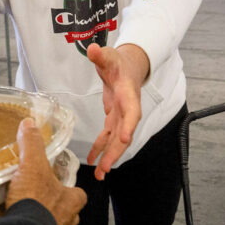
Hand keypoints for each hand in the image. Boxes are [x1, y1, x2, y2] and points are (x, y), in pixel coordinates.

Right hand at [5, 119, 85, 224]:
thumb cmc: (36, 200)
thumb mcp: (33, 165)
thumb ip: (32, 145)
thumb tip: (29, 123)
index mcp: (73, 201)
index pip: (78, 194)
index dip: (70, 188)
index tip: (59, 183)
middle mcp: (68, 220)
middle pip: (67, 210)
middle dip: (55, 205)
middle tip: (39, 196)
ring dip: (42, 219)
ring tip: (26, 211)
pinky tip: (18, 224)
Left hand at [85, 43, 147, 179]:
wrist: (127, 65)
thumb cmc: (118, 61)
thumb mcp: (109, 54)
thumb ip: (101, 54)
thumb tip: (93, 50)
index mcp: (128, 93)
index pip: (131, 111)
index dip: (129, 125)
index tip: (124, 139)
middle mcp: (127, 108)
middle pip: (124, 133)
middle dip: (115, 152)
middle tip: (106, 168)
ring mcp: (121, 115)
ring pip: (116, 140)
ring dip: (108, 156)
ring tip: (100, 174)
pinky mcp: (113, 118)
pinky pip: (107, 136)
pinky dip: (100, 148)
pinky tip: (93, 161)